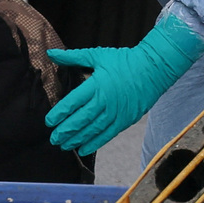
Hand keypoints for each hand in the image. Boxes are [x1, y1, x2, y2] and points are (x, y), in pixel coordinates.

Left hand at [44, 14, 203, 155]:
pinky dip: (95, 143)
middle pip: (82, 119)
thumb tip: (51, 53)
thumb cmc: (124, 60)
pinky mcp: (126, 120)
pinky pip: (108, 134)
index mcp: (96, 84)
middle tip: (53, 139)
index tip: (49, 122)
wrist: (154, 69)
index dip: (60, 113)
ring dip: (78, 139)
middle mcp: (105, 100)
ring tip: (64, 146)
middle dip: (66, 131)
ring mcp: (116, 112)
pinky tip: (84, 149)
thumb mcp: (97, 55)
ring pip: (93, 129)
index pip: (74, 102)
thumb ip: (73, 57)